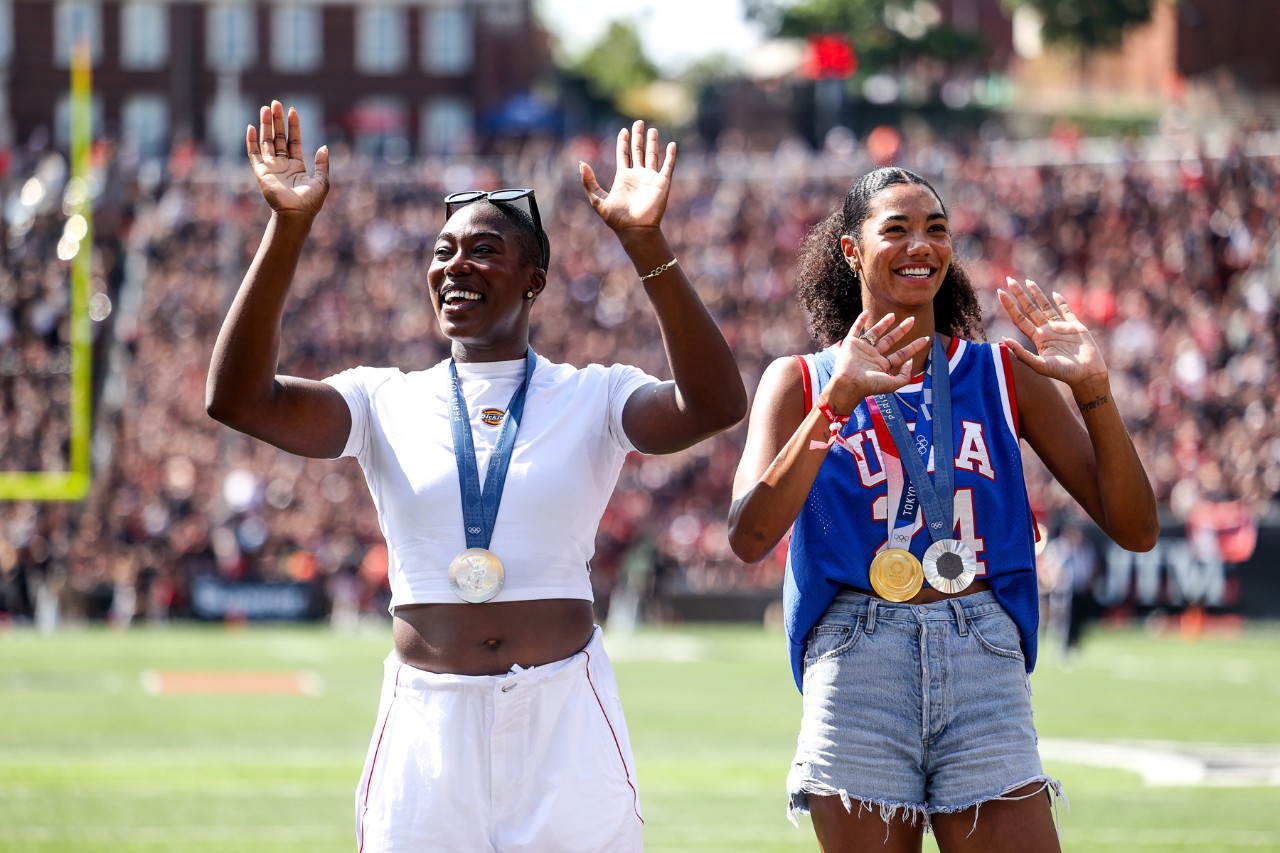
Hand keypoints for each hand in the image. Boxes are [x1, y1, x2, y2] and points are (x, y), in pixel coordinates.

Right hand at [245, 101, 328, 216]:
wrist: (296, 215)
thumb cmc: (310, 202)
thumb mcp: (322, 181)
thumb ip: (322, 164)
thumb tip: (324, 147)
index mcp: (297, 166)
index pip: (293, 141)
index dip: (293, 126)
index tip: (292, 110)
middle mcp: (282, 165)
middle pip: (278, 137)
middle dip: (277, 121)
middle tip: (276, 103)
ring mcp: (271, 167)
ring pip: (266, 141)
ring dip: (266, 125)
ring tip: (265, 108)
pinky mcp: (261, 172)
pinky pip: (253, 154)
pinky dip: (251, 141)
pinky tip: (251, 127)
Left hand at [579, 120, 674, 235]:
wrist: (635, 230)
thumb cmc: (616, 219)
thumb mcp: (598, 200)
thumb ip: (589, 182)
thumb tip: (581, 163)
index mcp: (623, 177)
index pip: (623, 154)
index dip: (623, 142)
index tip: (623, 130)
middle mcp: (638, 175)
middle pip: (638, 151)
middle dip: (638, 137)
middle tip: (638, 122)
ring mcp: (650, 178)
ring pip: (652, 155)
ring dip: (653, 142)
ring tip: (652, 130)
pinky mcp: (662, 183)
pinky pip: (667, 166)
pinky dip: (670, 155)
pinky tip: (671, 144)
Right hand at [823, 311, 929, 412]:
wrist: (848, 383)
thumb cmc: (869, 385)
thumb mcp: (892, 384)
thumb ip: (905, 376)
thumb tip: (911, 361)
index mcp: (882, 366)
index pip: (901, 354)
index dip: (914, 347)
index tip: (926, 338)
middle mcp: (873, 356)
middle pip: (890, 340)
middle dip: (901, 330)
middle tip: (912, 320)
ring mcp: (862, 349)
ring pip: (875, 333)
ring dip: (884, 323)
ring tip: (893, 314)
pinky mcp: (850, 343)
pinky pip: (856, 329)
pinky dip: (860, 320)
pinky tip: (866, 312)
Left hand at [998, 277, 1106, 385]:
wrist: (1087, 375)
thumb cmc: (1063, 373)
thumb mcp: (1040, 365)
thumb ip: (1022, 354)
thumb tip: (1003, 340)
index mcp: (1037, 338)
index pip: (1019, 318)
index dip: (1009, 306)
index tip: (1000, 292)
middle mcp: (1047, 331)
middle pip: (1029, 308)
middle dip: (1019, 294)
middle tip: (1009, 279)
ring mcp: (1061, 327)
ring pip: (1046, 306)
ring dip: (1037, 294)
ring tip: (1027, 281)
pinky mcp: (1076, 326)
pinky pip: (1067, 311)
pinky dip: (1061, 302)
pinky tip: (1054, 294)